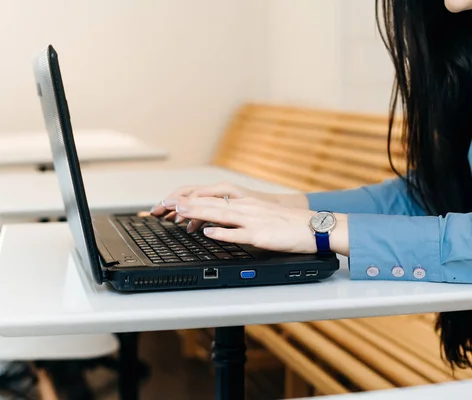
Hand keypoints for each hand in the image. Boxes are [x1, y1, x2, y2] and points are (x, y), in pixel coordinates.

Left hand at [150, 182, 308, 228]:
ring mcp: (253, 220)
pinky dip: (223, 233)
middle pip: (210, 203)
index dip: (188, 199)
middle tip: (164, 205)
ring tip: (179, 212)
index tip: (169, 203)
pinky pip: (239, 233)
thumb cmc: (286, 223)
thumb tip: (214, 223)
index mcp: (244, 202)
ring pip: (221, 214)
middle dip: (185, 204)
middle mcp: (246, 207)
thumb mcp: (258, 214)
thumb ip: (237, 216)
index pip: (210, 197)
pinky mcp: (261, 235)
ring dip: (198, 213)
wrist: (313, 227)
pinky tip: (209, 233)